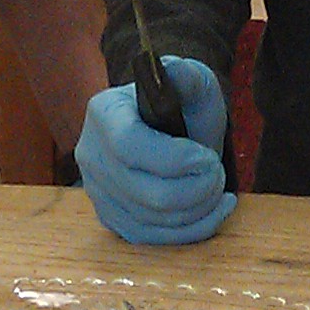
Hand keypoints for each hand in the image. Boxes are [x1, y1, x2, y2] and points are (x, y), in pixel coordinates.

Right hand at [75, 56, 233, 244]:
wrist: (170, 128)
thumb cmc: (182, 104)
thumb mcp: (192, 81)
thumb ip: (187, 75)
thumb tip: (174, 70)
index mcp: (104, 113)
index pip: (129, 146)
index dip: (174, 160)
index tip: (208, 157)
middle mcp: (90, 154)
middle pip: (144, 193)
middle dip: (195, 189)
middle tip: (219, 173)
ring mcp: (97, 191)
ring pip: (151, 221)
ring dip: (198, 210)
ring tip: (218, 189)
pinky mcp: (111, 218)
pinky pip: (151, 238)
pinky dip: (190, 229)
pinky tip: (213, 209)